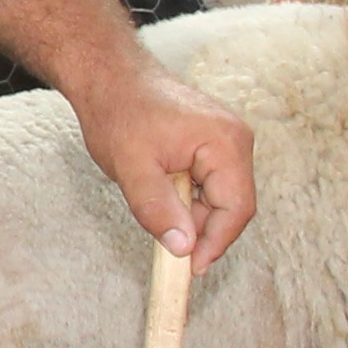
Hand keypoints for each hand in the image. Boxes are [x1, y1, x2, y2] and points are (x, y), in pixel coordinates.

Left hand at [69, 65, 257, 267]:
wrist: (109, 78)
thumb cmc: (120, 113)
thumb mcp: (132, 167)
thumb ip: (157, 208)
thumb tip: (183, 248)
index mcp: (226, 142)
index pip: (237, 208)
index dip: (215, 243)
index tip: (190, 268)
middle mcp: (235, 140)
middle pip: (231, 206)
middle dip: (200, 229)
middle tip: (166, 246)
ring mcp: (226, 142)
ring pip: (219, 199)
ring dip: (190, 214)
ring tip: (153, 204)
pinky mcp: (213, 146)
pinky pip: (209, 185)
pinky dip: (188, 200)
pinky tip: (161, 193)